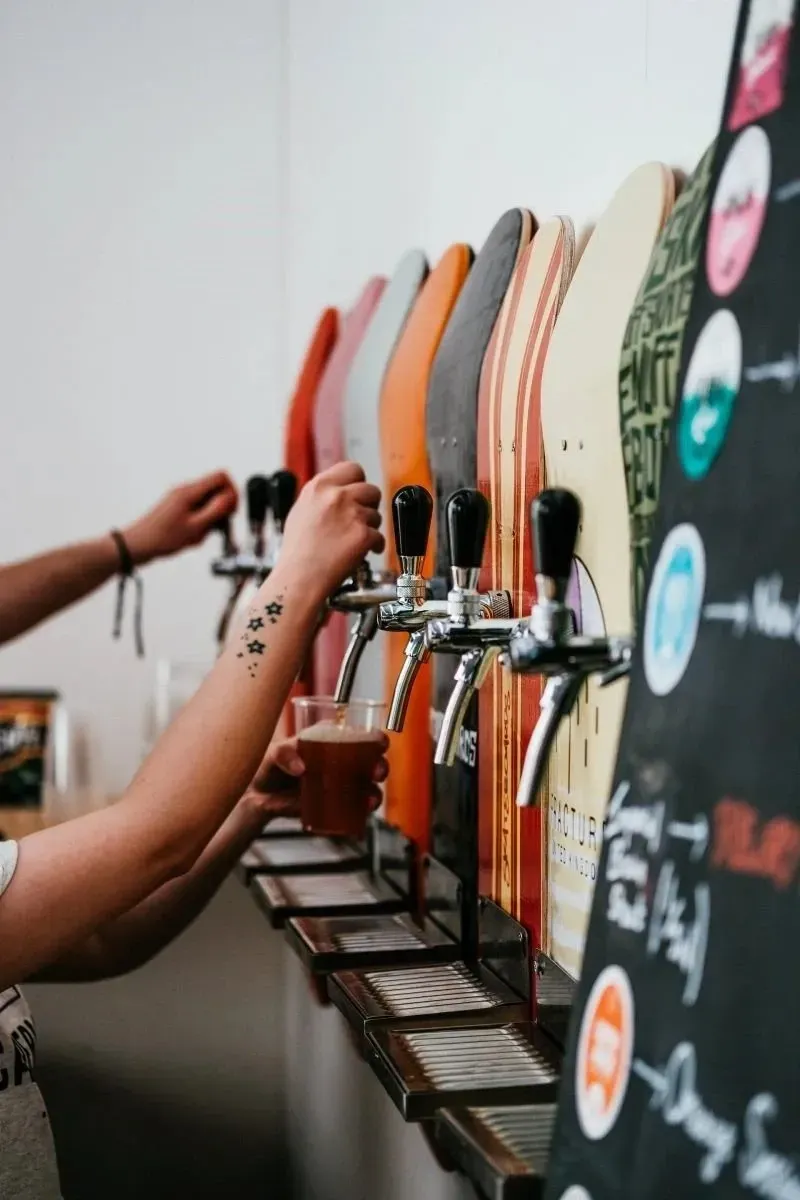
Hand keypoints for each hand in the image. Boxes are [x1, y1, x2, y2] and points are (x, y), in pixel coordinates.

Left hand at [122, 471, 237, 565]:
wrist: (137, 545)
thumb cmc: (160, 538)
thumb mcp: (194, 527)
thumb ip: (215, 510)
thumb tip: (230, 497)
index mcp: (189, 491)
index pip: (221, 477)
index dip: (232, 493)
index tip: (231, 511)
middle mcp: (185, 491)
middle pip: (216, 489)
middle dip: (222, 509)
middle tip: (217, 525)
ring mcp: (181, 499)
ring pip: (208, 502)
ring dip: (211, 519)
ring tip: (200, 534)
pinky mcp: (178, 508)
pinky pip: (198, 511)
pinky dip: (201, 524)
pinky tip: (193, 536)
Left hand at [244, 734, 388, 825]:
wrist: (258, 796)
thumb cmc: (268, 766)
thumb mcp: (274, 753)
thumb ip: (284, 754)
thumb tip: (301, 768)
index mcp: (331, 740)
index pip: (360, 734)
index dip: (375, 738)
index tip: (379, 743)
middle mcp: (341, 761)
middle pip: (371, 761)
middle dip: (380, 766)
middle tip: (376, 772)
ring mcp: (340, 784)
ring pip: (367, 787)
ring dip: (374, 793)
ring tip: (369, 799)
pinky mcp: (334, 805)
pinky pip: (354, 809)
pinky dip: (360, 812)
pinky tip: (361, 812)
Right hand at [279, 462, 383, 599]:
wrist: (299, 578)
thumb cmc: (297, 552)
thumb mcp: (301, 511)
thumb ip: (322, 497)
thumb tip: (339, 492)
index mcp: (319, 487)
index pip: (352, 468)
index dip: (358, 482)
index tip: (357, 493)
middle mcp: (336, 496)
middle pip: (371, 490)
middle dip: (369, 505)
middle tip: (360, 519)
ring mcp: (352, 514)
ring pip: (377, 515)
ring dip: (370, 527)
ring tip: (352, 541)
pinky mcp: (363, 535)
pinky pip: (380, 537)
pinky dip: (374, 546)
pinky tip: (361, 553)